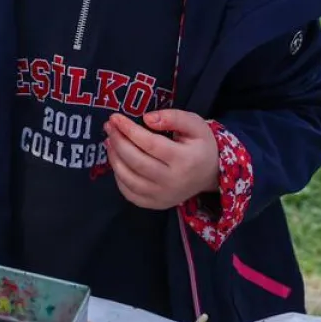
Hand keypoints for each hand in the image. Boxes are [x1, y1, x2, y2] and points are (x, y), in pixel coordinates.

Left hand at [104, 109, 219, 211]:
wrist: (211, 174)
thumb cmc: (200, 145)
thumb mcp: (195, 124)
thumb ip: (173, 117)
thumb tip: (147, 118)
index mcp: (185, 160)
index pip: (150, 144)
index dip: (129, 130)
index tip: (115, 117)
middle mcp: (173, 181)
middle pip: (136, 161)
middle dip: (118, 142)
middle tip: (109, 127)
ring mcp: (163, 196)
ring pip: (129, 179)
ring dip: (114, 158)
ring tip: (110, 141)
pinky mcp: (156, 204)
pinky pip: (129, 193)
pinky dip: (118, 177)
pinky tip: (117, 160)